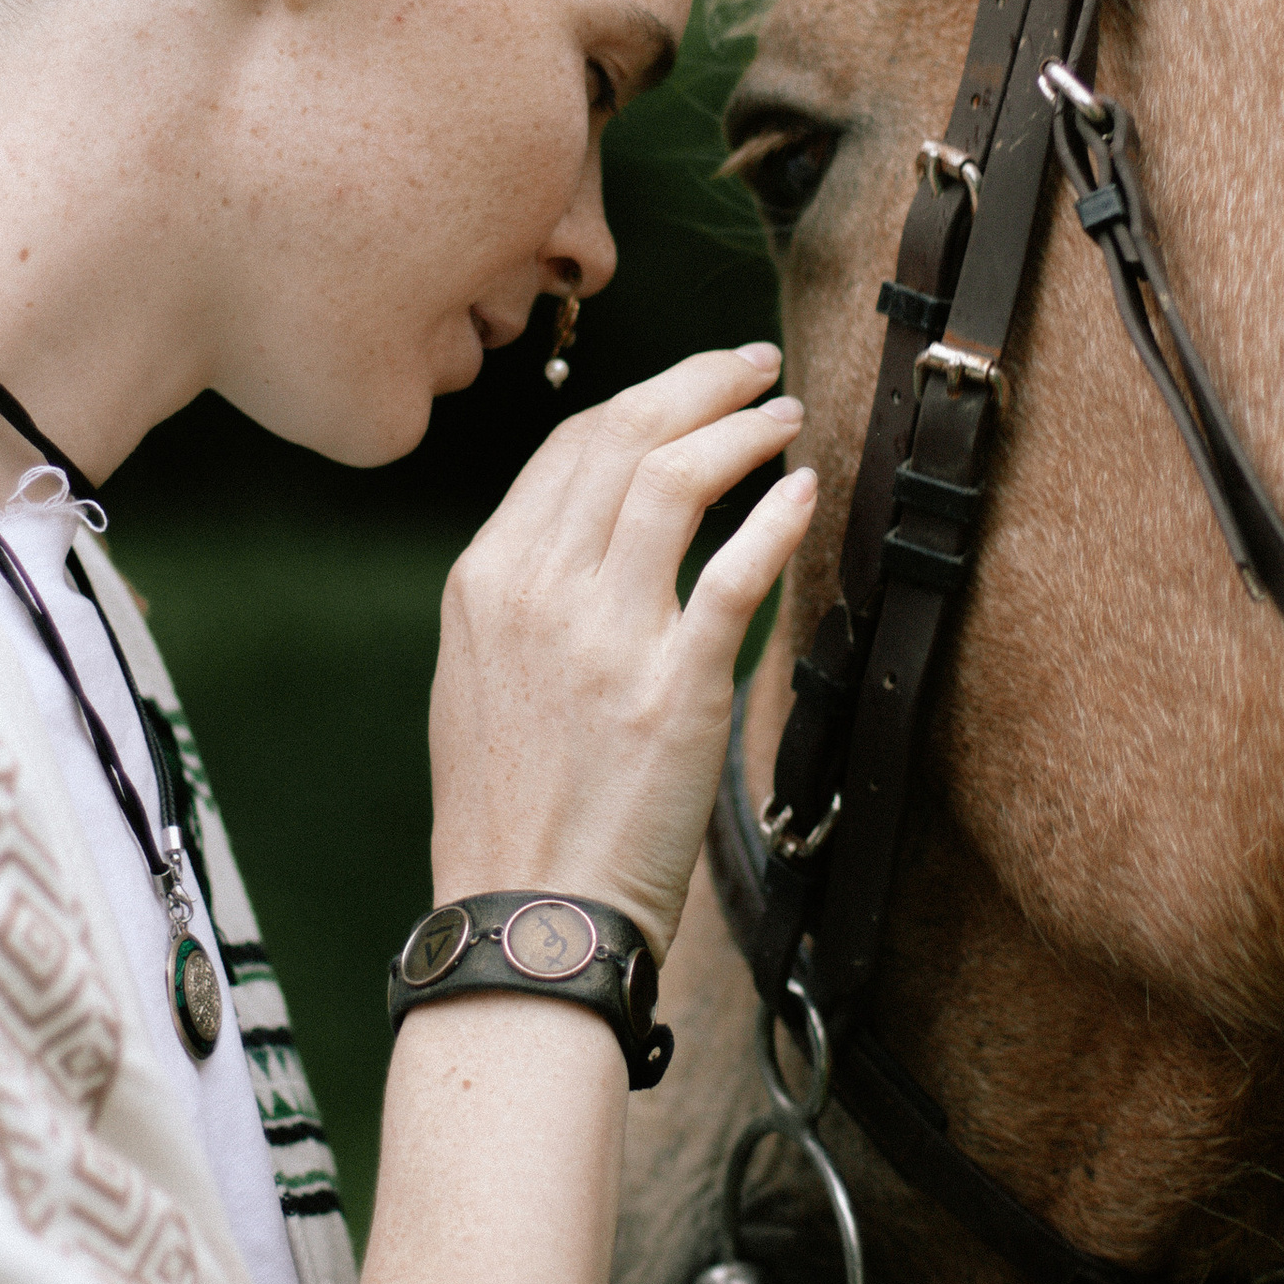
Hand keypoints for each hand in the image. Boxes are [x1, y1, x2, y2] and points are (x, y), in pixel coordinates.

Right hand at [427, 344, 817, 959]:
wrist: (527, 918)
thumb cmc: (509, 809)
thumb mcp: (480, 675)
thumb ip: (529, 591)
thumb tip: (592, 526)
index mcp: (486, 578)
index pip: (573, 445)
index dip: (646, 397)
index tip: (697, 383)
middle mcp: (538, 589)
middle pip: (626, 438)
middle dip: (700, 385)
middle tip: (755, 366)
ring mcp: (605, 636)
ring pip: (676, 480)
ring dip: (742, 432)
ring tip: (786, 419)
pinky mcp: (672, 689)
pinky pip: (735, 574)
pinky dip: (774, 519)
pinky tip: (803, 492)